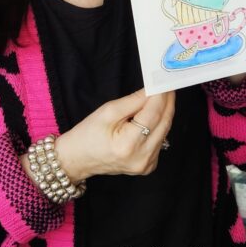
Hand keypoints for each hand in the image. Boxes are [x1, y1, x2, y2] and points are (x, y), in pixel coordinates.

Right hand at [52, 89, 174, 182]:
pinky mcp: (149, 165)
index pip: (153, 114)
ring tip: (160, 96)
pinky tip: (153, 115)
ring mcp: (147, 164)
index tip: (164, 81)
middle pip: (164, 123)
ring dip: (164, 113)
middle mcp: (142, 157)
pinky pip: (160, 140)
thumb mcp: (107, 111)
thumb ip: (133, 101)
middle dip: (167, 102)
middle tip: (167, 85)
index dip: (160, 96)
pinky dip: (159, 125)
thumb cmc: (88, 134)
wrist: (78, 159)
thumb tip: (152, 90)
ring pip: (164, 131)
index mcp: (128, 144)